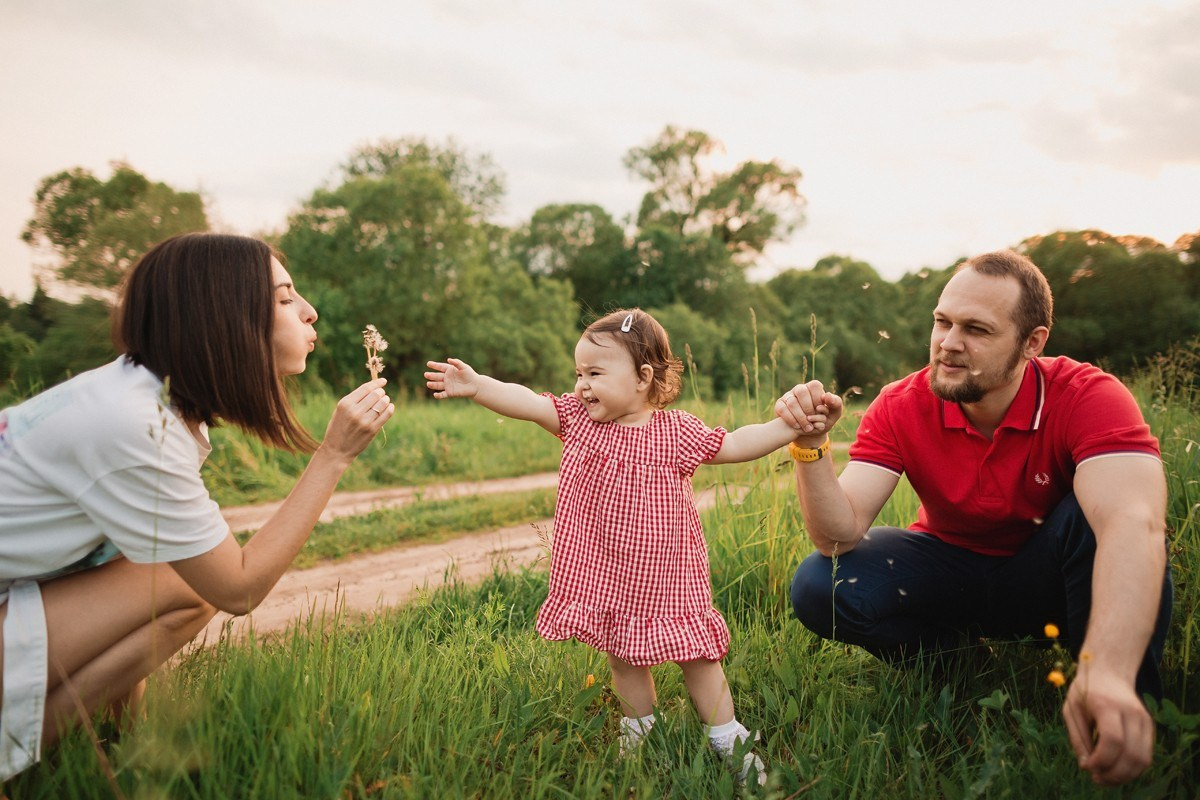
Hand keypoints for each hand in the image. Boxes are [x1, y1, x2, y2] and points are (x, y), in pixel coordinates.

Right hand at [319, 379, 393, 461]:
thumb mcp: (340, 411)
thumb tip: (373, 387)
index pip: (365, 388)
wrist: (337, 450)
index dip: (377, 383)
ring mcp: (364, 421)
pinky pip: (386, 414)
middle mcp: (354, 411)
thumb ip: (354, 400)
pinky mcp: (372, 430)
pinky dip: (390, 408)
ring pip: (382, 403)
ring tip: (385, 401)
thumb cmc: (339, 428)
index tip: (383, 381)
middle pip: (376, 394)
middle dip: (381, 392)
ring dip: (386, 400)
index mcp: (345, 404)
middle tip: (382, 394)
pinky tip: (389, 407)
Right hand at [425, 357, 479, 398]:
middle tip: (426, 374)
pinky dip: (438, 395)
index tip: (428, 363)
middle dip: (431, 375)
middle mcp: (447, 378)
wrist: (475, 385)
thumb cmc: (470, 374)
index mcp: (449, 370)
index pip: (440, 367)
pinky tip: (435, 395)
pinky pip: (443, 394)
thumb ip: (456, 362)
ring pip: (438, 385)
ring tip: (428, 384)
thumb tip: (448, 359)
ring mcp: (448, 385)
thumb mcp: (464, 367)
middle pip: (437, 376)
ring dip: (433, 384)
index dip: (435, 365)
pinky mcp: (450, 393)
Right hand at [775, 380, 842, 443]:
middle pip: (801, 392)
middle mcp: (800, 389)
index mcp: (813, 387)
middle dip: (808, 408)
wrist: (810, 431)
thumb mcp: (834, 414)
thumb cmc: (823, 420)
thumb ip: (836, 403)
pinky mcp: (780, 405)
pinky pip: (782, 409)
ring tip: (807, 428)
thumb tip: (827, 395)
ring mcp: (788, 396)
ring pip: (792, 402)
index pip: (814, 386)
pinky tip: (797, 426)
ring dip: (800, 417)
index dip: (818, 399)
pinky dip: (791, 419)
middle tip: (813, 420)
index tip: (820, 410)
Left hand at [1062, 662, 1153, 785]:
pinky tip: (1116, 770)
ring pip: (1142, 759)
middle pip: (1131, 754)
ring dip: (1124, 776)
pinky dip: (1133, 769)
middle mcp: (1131, 712)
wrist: (1109, 672)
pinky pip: (1146, 756)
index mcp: (1107, 705)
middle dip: (1113, 774)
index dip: (1101, 760)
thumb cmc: (1085, 692)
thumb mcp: (1071, 710)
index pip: (1112, 740)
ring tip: (1105, 778)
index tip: (1087, 767)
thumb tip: (1087, 766)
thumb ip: (1078, 738)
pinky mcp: (1150, 727)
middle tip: (1096, 778)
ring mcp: (1144, 719)